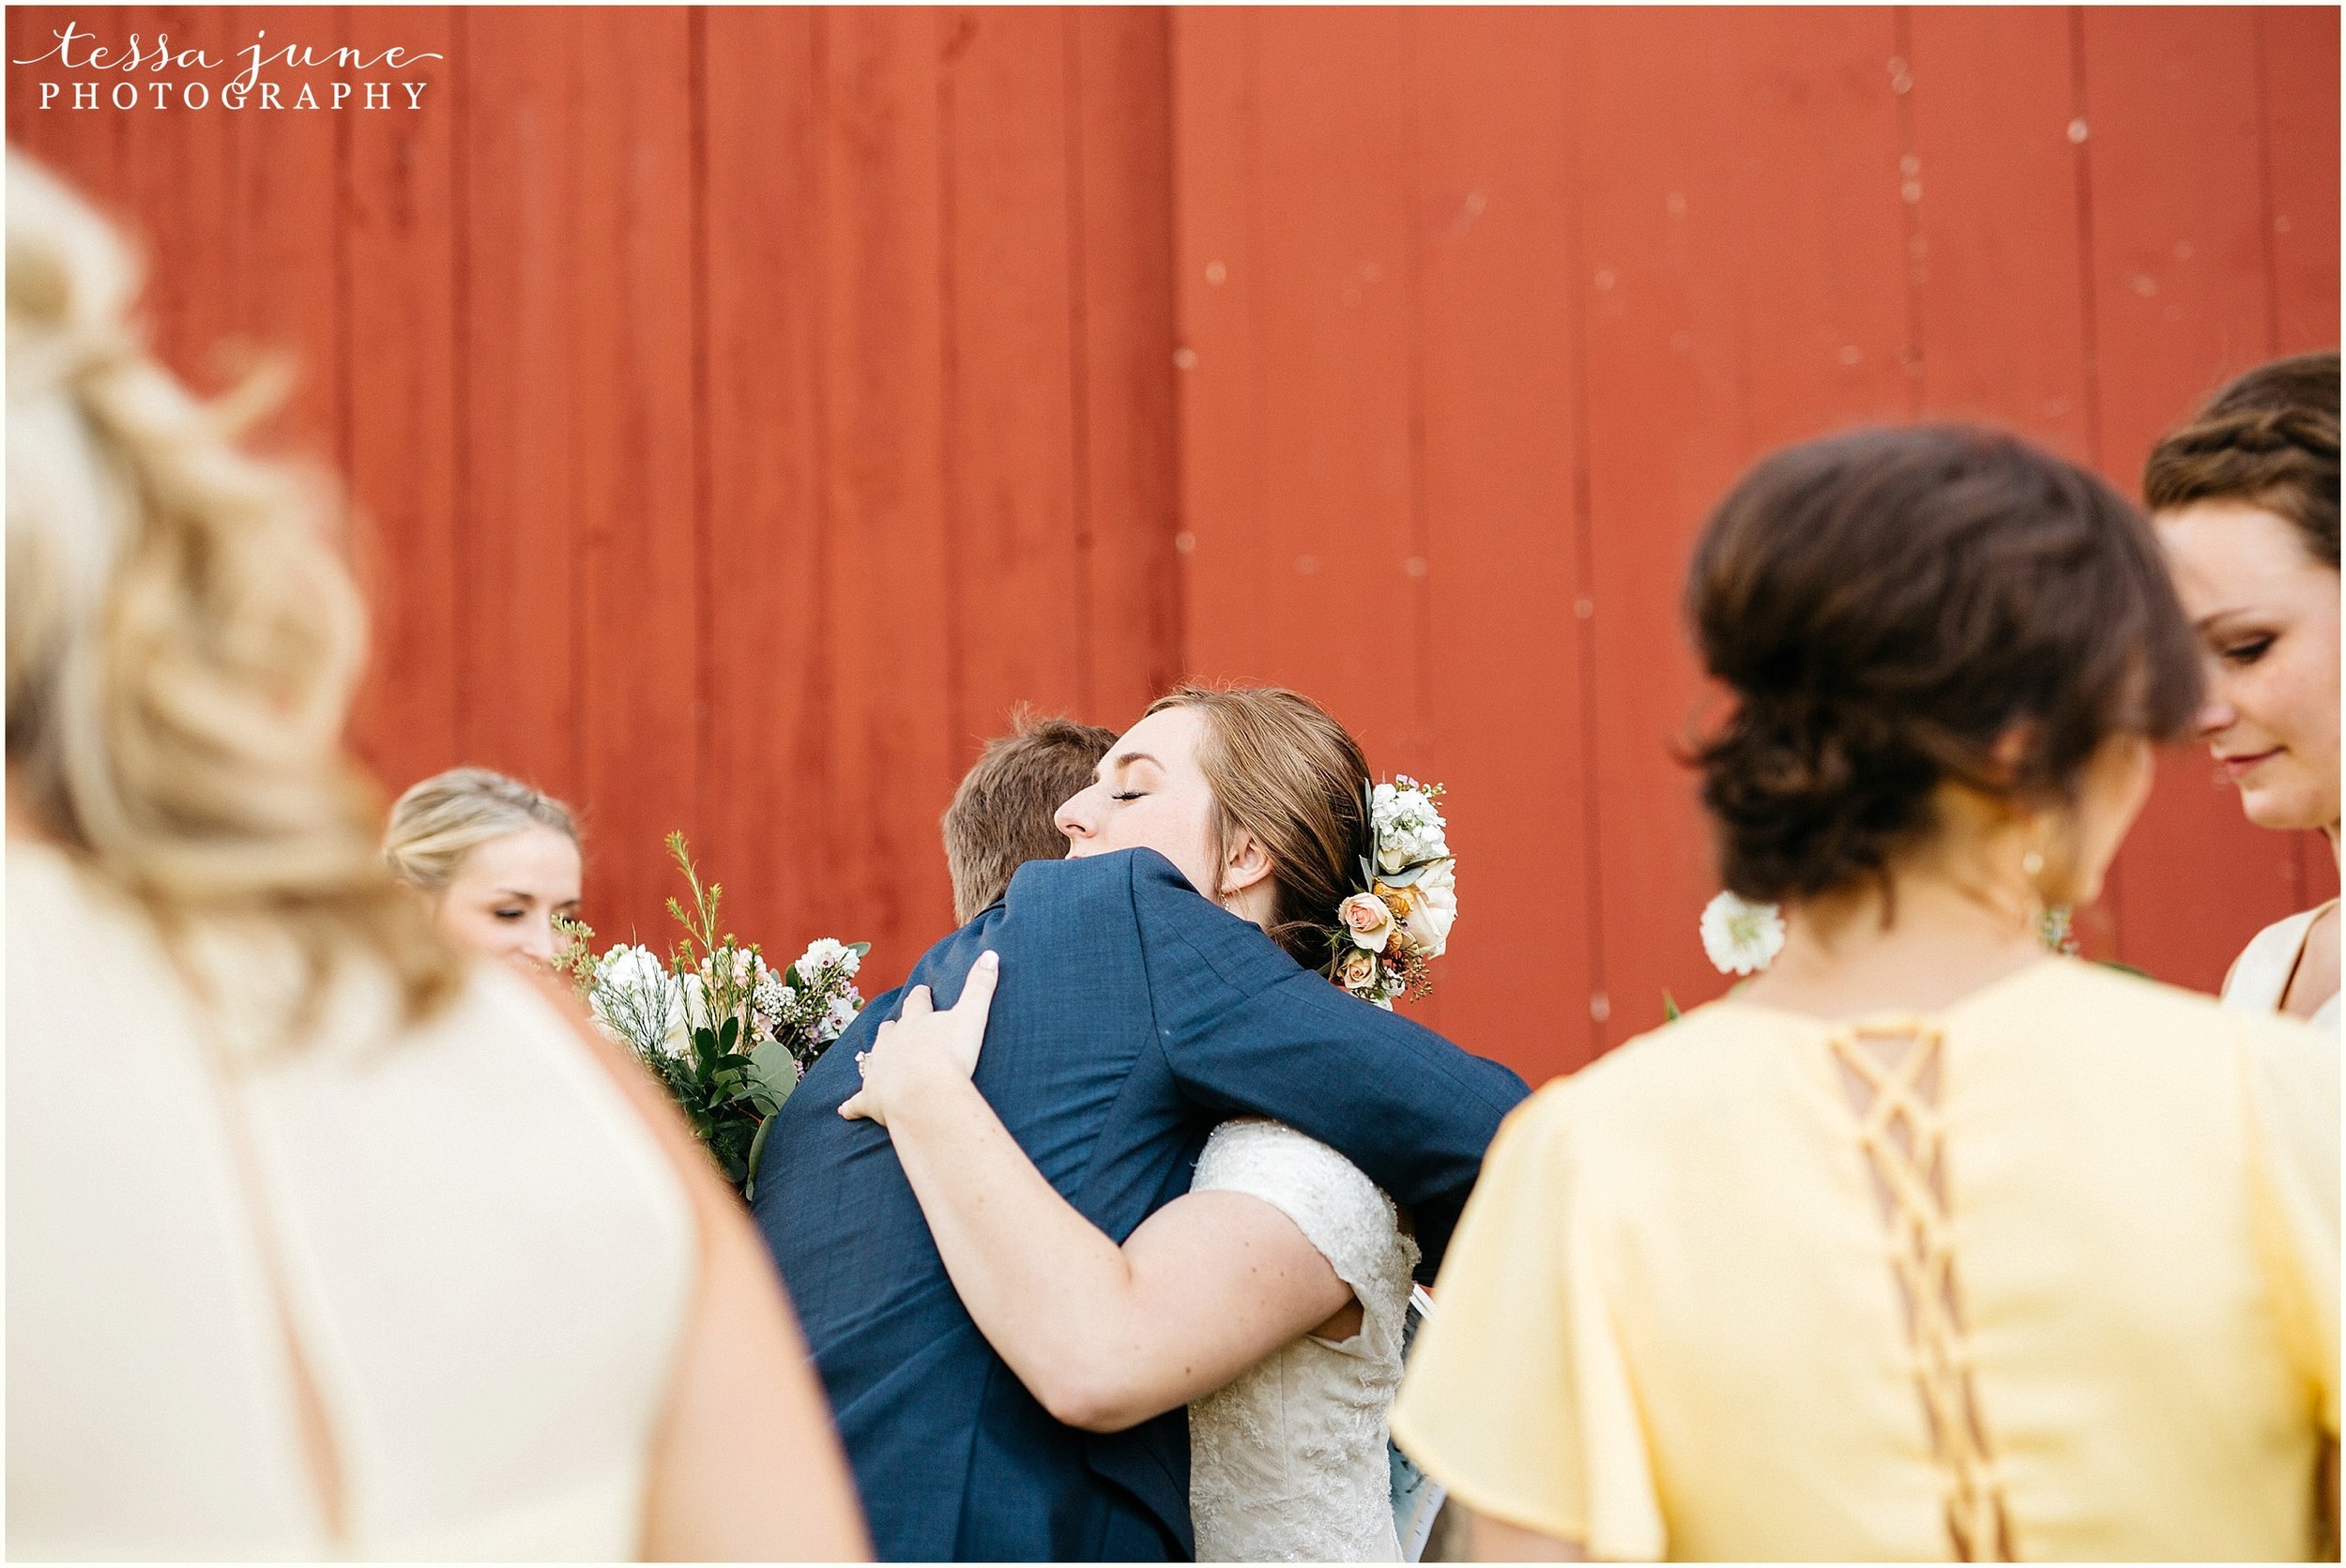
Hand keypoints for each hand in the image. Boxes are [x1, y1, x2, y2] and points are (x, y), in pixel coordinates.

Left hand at [838, 950, 999, 1128]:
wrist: (923, 1094)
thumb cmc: (949, 1056)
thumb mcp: (972, 1016)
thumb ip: (981, 986)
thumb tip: (991, 954)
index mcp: (916, 1022)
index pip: (917, 1002)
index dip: (920, 997)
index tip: (922, 991)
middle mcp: (892, 1041)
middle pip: (890, 1028)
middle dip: (895, 1026)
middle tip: (899, 1025)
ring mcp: (878, 1069)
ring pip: (872, 1057)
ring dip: (875, 1056)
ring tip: (876, 1057)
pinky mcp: (870, 1098)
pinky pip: (857, 1103)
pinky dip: (851, 1107)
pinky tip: (845, 1111)